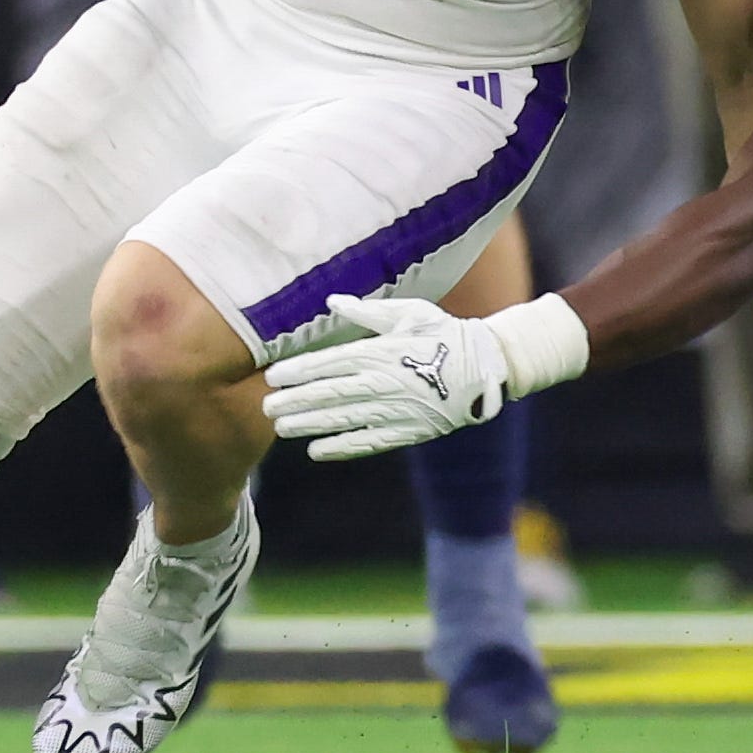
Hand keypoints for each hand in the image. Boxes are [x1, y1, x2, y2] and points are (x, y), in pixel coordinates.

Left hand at [262, 296, 509, 459]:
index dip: (298, 370)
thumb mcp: (409, 313)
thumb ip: (367, 310)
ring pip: (342, 420)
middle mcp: (382, 382)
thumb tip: (332, 302)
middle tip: (266, 406)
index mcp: (381, 351)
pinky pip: (367, 442)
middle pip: (329, 394)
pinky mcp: (406, 432)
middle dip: (294, 401)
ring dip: (309, 424)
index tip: (273, 376)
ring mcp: (394, 410)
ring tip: (281, 428)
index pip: (329, 362)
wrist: (485, 368)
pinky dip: (340, 448)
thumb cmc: (443, 334)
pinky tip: (316, 451)